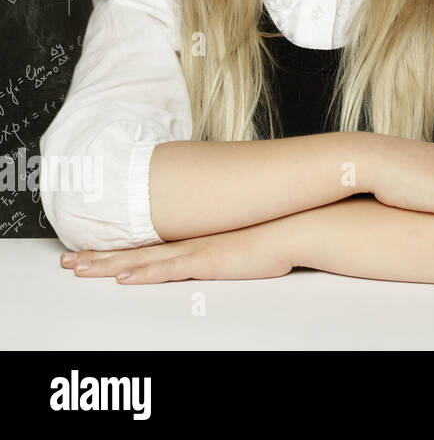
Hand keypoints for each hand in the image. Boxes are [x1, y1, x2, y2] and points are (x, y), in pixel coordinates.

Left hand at [57, 220, 293, 283]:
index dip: (115, 249)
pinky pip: (169, 270)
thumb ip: (222, 241)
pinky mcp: (208, 261)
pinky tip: (122, 278)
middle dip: (98, 257)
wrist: (296, 226)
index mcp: (194, 238)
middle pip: (135, 251)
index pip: (146, 245)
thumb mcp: (241, 237)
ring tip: (78, 269)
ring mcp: (196, 250)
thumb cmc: (274, 233)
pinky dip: (143, 273)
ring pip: (142, 259)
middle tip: (66, 262)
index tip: (88, 252)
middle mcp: (189, 242)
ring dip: (108, 265)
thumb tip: (215, 244)